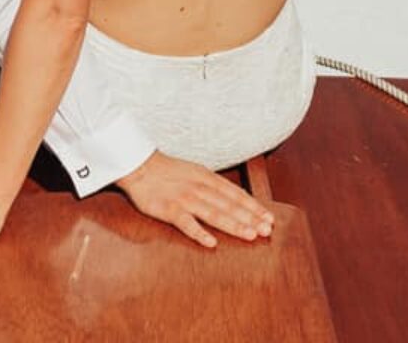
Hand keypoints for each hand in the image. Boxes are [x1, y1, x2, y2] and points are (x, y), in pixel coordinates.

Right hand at [114, 151, 273, 247]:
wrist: (138, 164)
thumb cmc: (168, 171)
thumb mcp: (196, 171)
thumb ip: (215, 185)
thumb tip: (239, 195)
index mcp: (207, 177)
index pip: (235, 194)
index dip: (253, 207)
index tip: (269, 218)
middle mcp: (199, 187)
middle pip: (229, 205)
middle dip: (250, 218)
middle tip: (266, 230)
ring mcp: (184, 198)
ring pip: (213, 213)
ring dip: (233, 225)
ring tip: (250, 235)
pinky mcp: (168, 209)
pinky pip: (186, 223)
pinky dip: (199, 232)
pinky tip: (211, 243)